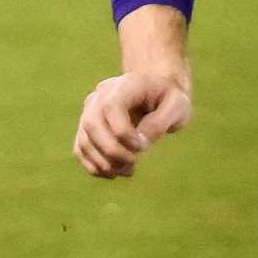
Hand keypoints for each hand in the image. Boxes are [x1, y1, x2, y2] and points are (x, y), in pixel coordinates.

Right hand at [73, 66, 191, 178]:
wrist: (156, 93)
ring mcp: (90, 111)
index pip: (111, 106)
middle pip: (92, 124)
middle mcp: (101, 95)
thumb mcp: (177, 106)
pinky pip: (80, 149)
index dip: (122, 132)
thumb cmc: (168, 99)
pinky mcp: (87, 128)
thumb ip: (160, 122)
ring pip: (84, 140)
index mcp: (124, 85)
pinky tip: (115, 172)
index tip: (142, 146)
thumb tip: (139, 143)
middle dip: (111, 150)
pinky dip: (94, 166)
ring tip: (128, 169)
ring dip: (103, 162)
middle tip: (133, 162)